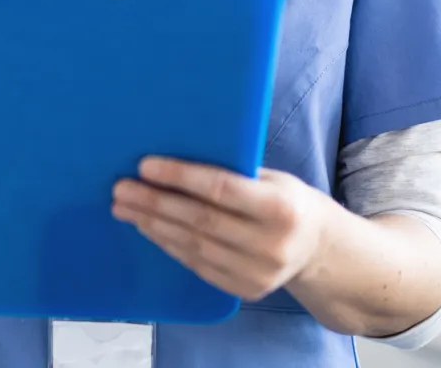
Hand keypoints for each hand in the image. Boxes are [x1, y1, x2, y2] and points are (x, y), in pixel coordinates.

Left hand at [112, 158, 326, 302]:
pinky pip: (198, 266)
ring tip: (125, 207)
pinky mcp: (246, 291)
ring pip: (193, 246)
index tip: (144, 165)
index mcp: (280, 208)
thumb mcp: (273, 178)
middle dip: (154, 202)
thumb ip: (234, 170)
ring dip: (153, 225)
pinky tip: (148, 228)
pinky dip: (168, 245)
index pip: (220, 189)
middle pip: (199, 220)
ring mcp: (258, 273)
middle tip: (121, 188)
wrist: (319, 249)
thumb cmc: (288, 200)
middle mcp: (270, 244)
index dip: (180, 177)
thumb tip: (179, 149)